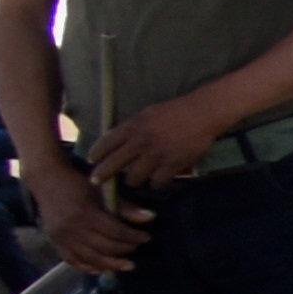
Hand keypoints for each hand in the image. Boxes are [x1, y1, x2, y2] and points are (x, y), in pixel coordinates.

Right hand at [19, 153, 145, 272]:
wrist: (47, 181)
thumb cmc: (78, 184)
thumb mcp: (103, 191)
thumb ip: (125, 207)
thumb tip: (151, 217)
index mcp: (85, 213)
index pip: (115, 231)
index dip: (133, 237)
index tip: (146, 237)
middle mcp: (72, 228)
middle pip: (104, 247)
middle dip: (124, 250)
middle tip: (136, 248)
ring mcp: (62, 238)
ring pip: (90, 258)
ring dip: (111, 264)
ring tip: (127, 266)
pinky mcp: (55, 242)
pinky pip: (73, 261)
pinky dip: (89, 268)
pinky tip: (103, 270)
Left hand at [82, 98, 229, 190]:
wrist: (201, 114)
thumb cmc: (174, 111)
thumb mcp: (146, 114)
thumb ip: (132, 128)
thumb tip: (118, 141)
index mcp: (133, 127)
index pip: (106, 143)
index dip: (96, 154)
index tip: (91, 161)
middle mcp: (141, 142)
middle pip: (114, 164)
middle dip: (102, 175)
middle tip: (97, 181)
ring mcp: (156, 155)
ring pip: (134, 178)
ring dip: (133, 180)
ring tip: (134, 180)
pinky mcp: (172, 165)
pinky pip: (157, 182)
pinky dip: (156, 182)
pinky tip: (156, 180)